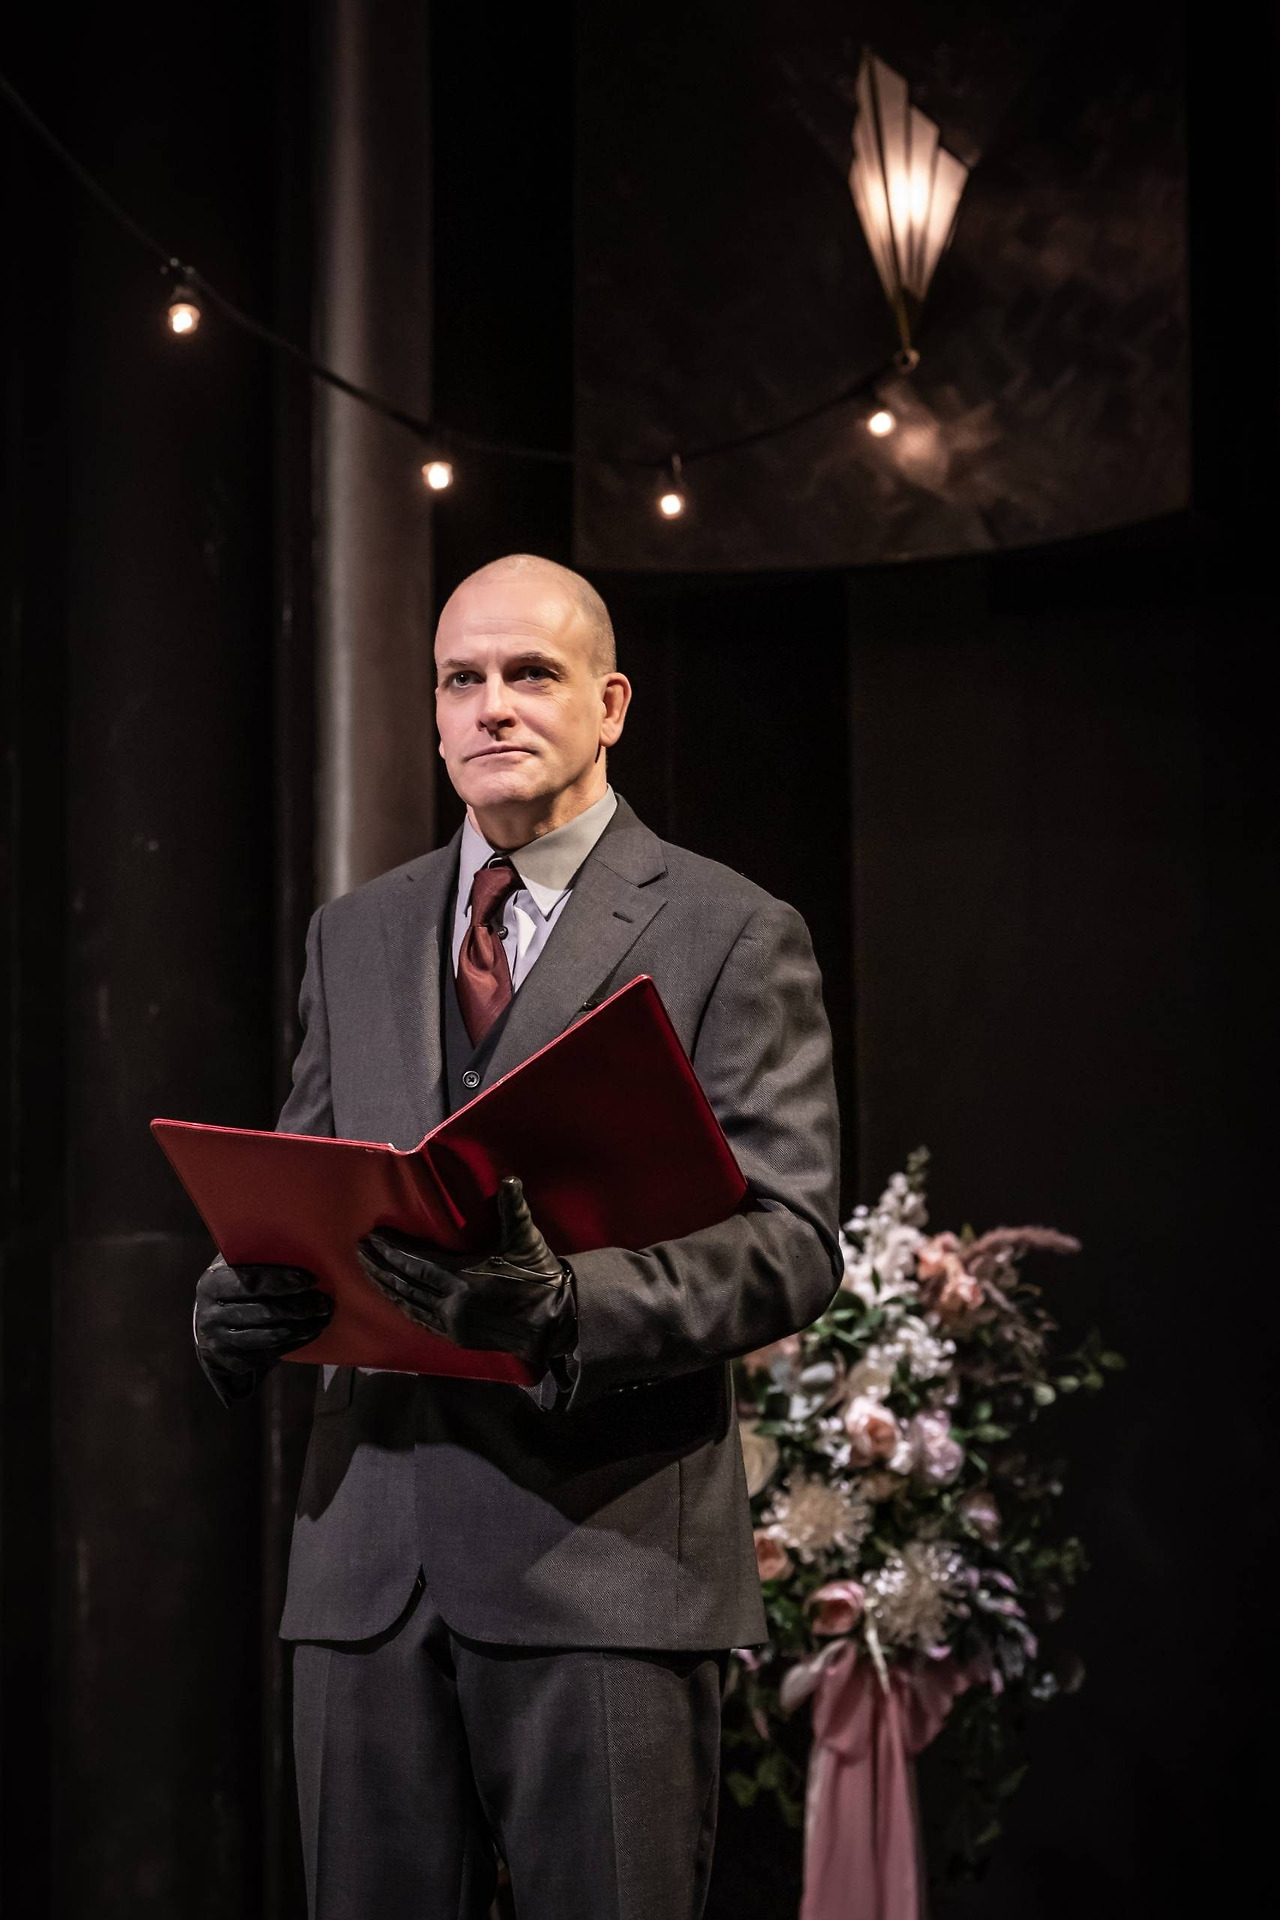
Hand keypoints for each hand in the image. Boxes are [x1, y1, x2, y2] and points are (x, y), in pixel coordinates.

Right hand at [195, 1254, 333, 1395]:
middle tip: (324, 1301)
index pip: (250, 1281)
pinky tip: (311, 1331)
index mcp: (212, 1284)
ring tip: (323, 1317)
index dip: (281, 1280)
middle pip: (264, 1311)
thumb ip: (255, 1258)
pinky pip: (271, 1354)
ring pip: (270, 1335)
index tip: (309, 1279)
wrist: (211, 1329)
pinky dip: (295, 1342)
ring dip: (302, 1326)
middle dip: (299, 1306)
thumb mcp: (236, 1269)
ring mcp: (220, 1341)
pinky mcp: (234, 1362)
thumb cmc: (234, 1290)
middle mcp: (211, 1314)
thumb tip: (298, 1241)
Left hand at [357, 1175, 576, 1370]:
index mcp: (463, 1278)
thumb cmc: (538, 1277)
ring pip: (407, 1303)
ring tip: (368, 1271)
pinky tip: (393, 1299)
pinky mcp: (456, 1337)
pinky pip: (420, 1320)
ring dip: (385, 1287)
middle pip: (404, 1283)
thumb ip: (513, 1209)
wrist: (554, 1322)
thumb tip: (509, 1180)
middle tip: (360, 1251)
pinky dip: (402, 1307)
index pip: (415, 1263)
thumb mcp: (526, 1240)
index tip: (373, 1237)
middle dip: (380, 1266)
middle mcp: (451, 1303)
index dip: (392, 1250)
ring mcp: (451, 1323)